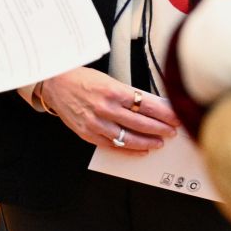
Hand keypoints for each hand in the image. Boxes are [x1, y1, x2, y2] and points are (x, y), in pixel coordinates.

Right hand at [34, 67, 178, 152]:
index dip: (164, 114)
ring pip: (129, 138)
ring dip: (148, 141)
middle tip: (172, 131)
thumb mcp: (108, 80)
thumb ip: (128, 94)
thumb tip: (152, 105)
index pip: (147, 105)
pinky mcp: (88, 134)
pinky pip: (113, 146)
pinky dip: (130, 150)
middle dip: (161, 128)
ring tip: (160, 142)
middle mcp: (105, 108)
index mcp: (113, 91)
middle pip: (141, 123)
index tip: (175, 117)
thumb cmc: (81, 79)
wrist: (55, 84)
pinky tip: (142, 150)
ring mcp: (96, 123)